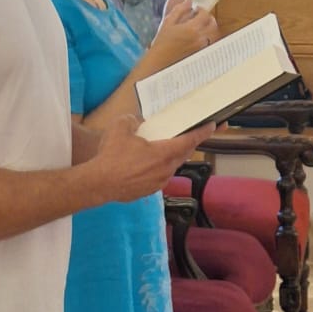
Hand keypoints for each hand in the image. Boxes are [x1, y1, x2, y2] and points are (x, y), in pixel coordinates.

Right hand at [89, 113, 215, 204]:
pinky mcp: (149, 191)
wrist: (99, 183)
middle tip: (187, 135)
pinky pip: (158, 176)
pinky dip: (156, 168)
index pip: (190, 140)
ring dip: (169, 157)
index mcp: (164, 153)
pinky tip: (143, 165)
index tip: (213, 126)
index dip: (203, 132)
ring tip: (159, 149)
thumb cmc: (112, 156)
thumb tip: (136, 122)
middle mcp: (166, 169)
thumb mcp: (120, 127)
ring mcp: (158, 182)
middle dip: (187, 144)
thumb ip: (133, 120)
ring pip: (170, 166)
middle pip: (183, 154)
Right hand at [149, 0, 218, 69]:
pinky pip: (209, 41)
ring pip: (213, 33)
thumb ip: (180, 9)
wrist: (161, 59)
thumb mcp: (168, 21)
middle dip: (208, 17)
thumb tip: (189, 1)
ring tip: (199, 26)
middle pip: (213, 23)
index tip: (196, 9)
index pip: (205, 14)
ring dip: (208, 27)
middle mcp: (200, 37)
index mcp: (192, 28)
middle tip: (200, 16)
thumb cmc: (163, 41)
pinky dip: (207, 36)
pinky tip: (198, 36)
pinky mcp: (201, 52)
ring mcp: (201, 46)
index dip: (201, 9)